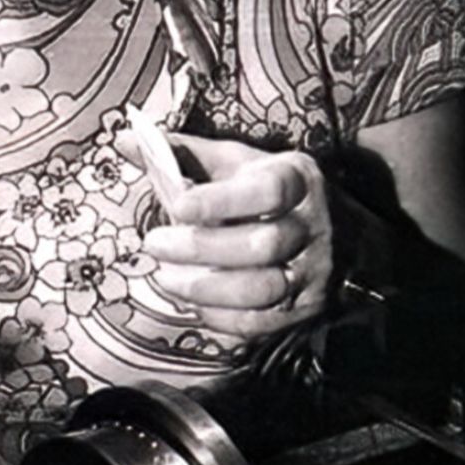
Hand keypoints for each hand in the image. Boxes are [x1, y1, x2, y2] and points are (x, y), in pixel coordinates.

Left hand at [139, 134, 333, 337]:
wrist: (341, 236)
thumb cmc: (273, 193)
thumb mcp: (238, 163)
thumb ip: (184, 153)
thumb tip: (123, 140)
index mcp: (297, 179)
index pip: (267, 191)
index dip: (222, 200)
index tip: (178, 206)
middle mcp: (311, 226)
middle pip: (262, 245)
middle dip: (201, 250)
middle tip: (155, 245)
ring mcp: (312, 272)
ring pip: (263, 290)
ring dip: (206, 289)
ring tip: (166, 279)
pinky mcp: (304, 309)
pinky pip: (260, 323)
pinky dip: (220, 317)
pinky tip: (193, 301)